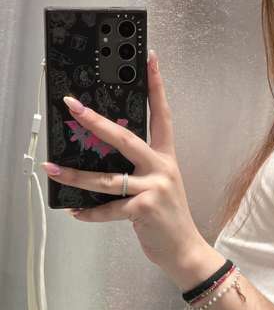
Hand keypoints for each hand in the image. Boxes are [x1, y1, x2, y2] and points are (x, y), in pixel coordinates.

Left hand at [41, 50, 205, 283]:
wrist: (185, 250)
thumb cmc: (168, 218)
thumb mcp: (159, 187)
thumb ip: (138, 171)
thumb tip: (101, 159)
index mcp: (166, 159)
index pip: (162, 115)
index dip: (156, 86)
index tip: (149, 59)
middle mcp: (161, 169)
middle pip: (125, 138)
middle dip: (95, 122)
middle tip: (72, 106)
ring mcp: (154, 189)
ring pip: (107, 178)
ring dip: (75, 176)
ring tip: (52, 169)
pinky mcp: (144, 209)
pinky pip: (109, 208)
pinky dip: (89, 212)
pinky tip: (75, 212)